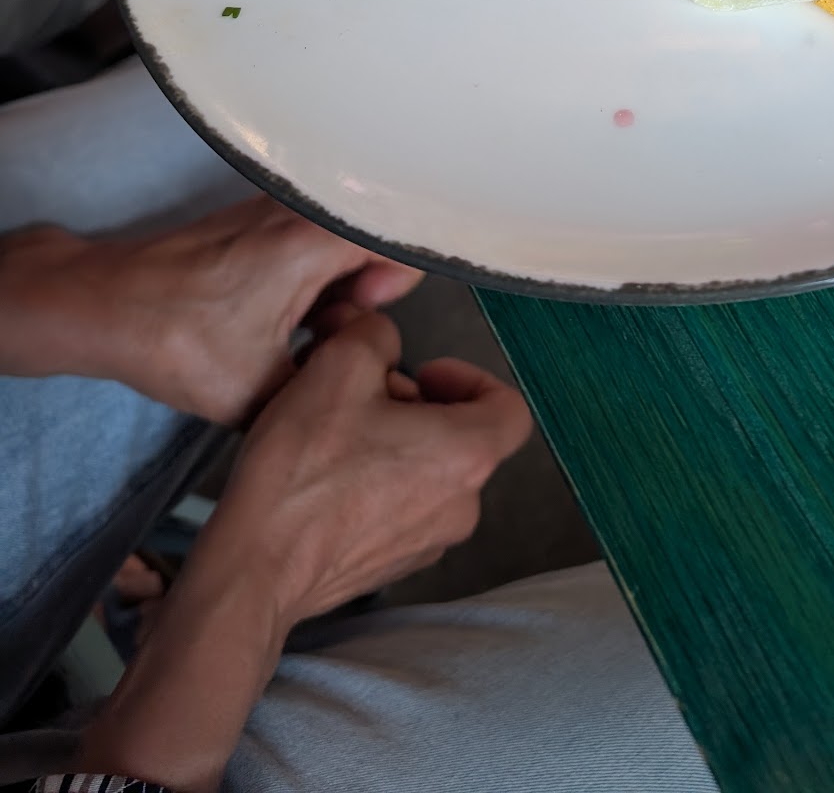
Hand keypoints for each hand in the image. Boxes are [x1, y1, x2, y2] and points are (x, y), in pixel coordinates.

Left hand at [0, 198, 421, 423]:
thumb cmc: (175, 342)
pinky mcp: (255, 216)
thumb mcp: (264, 392)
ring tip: (298, 328)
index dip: (393, 285)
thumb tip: (361, 389)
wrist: (104, 307)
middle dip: (362, 290)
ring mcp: (276, 207)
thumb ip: (329, 385)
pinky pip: (309, 237)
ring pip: (340, 239)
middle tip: (325, 333)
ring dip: (334, 284)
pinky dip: (307, 274)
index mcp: (314, 239)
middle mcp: (301, 209)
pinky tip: (275, 313)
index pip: (402, 240)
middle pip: (372, 238)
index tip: (361, 319)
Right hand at [203, 310, 534, 624]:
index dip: (470, 377)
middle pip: (460, 435)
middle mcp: (461, 504)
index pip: (509, 407)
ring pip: (428, 471)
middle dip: (414, 404)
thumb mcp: (339, 364)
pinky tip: (325, 475)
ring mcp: (428, 541)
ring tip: (337, 431)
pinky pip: (400, 507)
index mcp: (468, 453)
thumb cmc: (303, 469)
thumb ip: (376, 333)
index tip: (425, 372)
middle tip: (362, 393)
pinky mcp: (392, 564)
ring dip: (392, 442)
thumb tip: (379, 338)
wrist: (255, 566)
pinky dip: (374, 483)